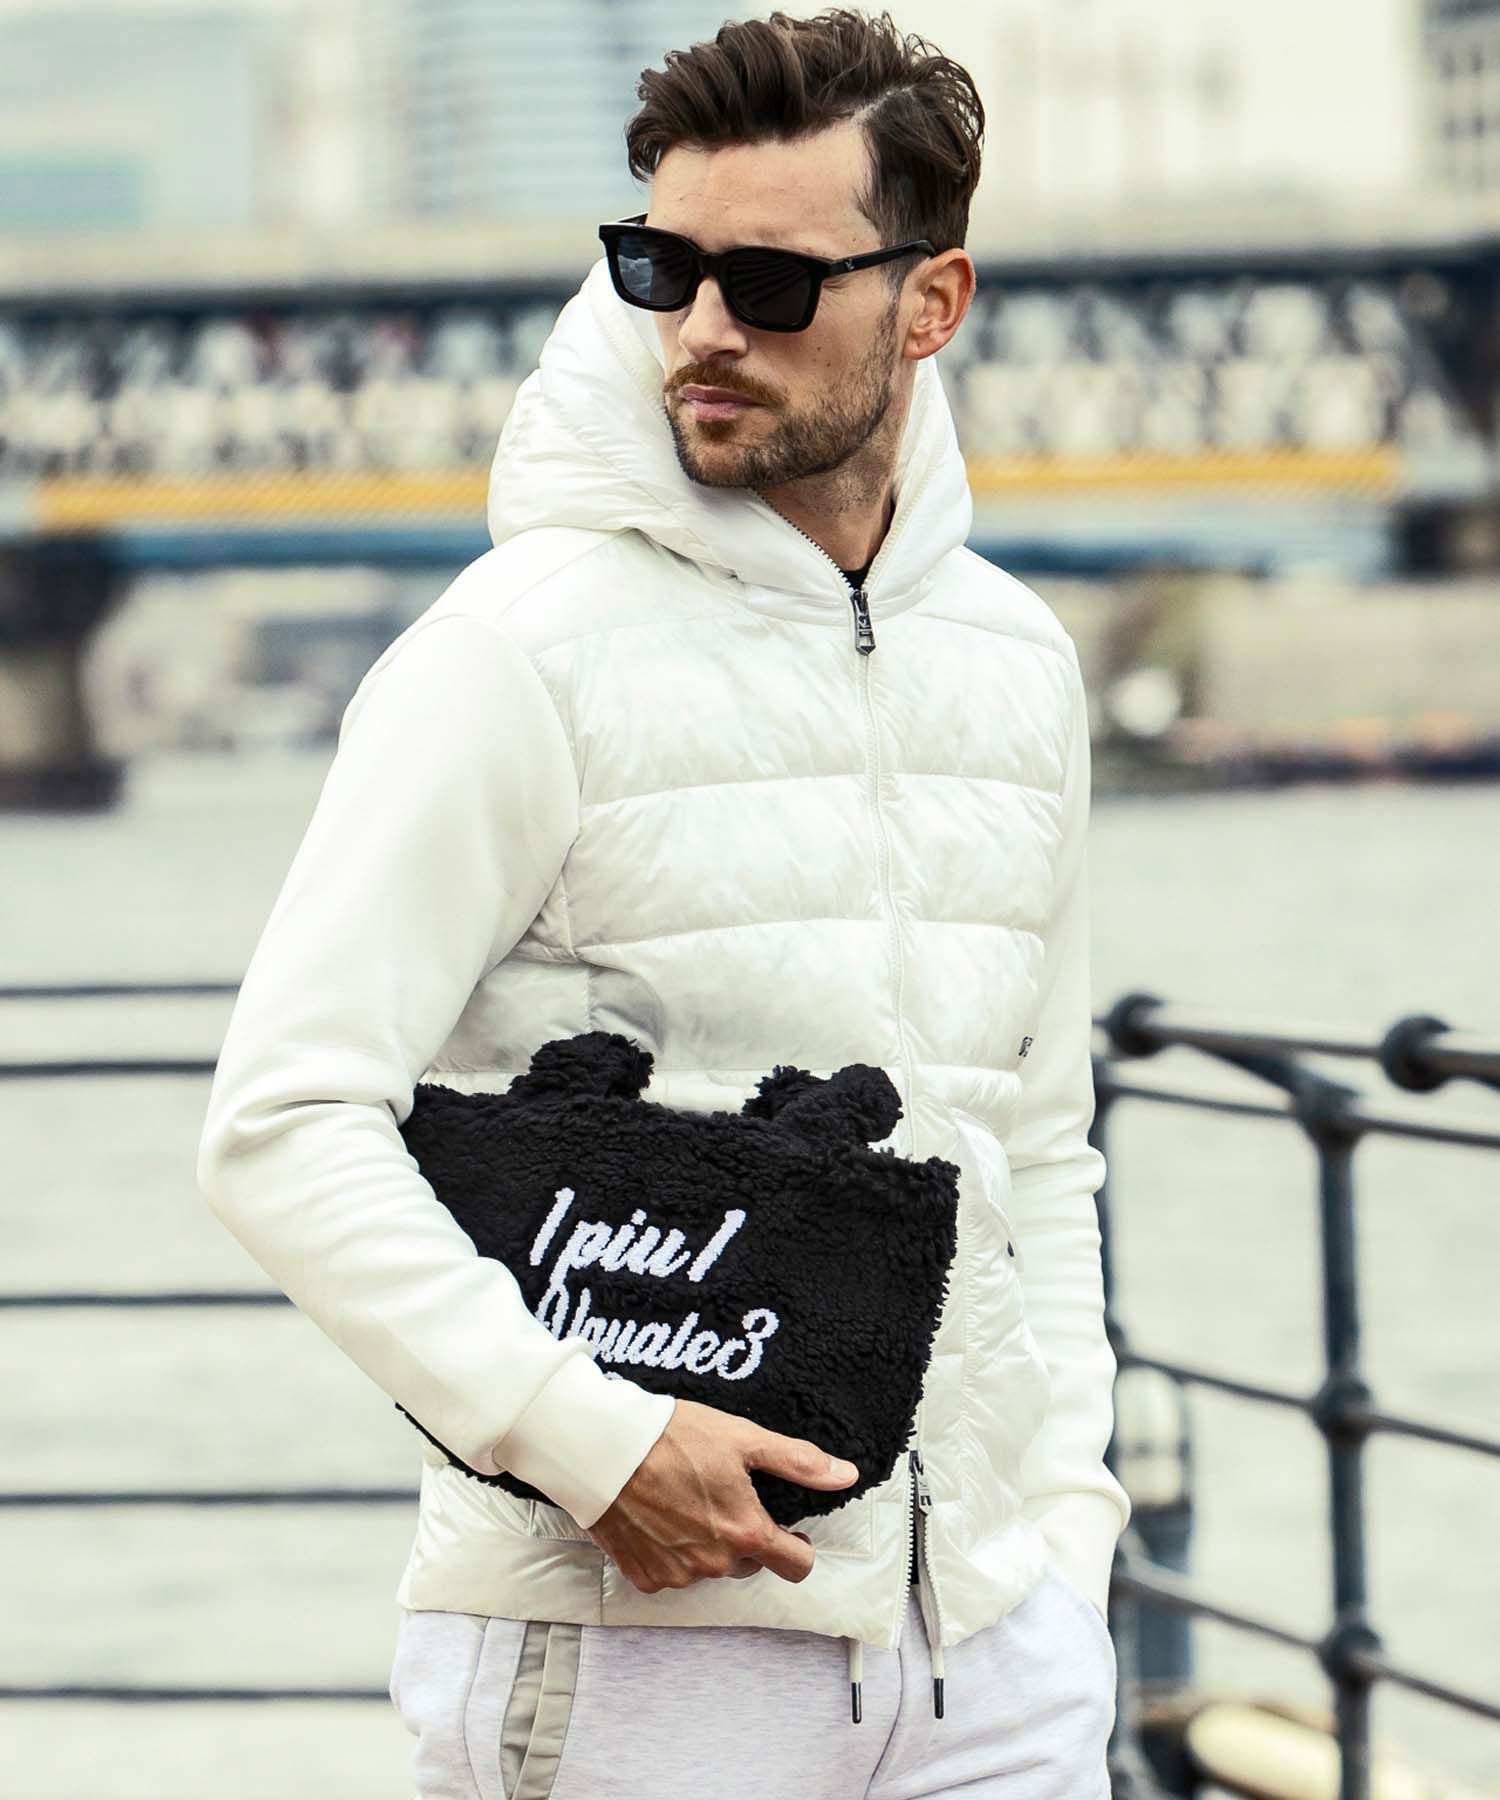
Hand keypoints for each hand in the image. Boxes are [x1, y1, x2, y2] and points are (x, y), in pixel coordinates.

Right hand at [586, 1398, 859, 1593]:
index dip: (798, 1547)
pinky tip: (661, 1517)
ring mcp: (677, 1574)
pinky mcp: (644, 1576)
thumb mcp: (743, 1439)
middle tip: (725, 1497)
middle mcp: (714, 1563)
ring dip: (708, 1543)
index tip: (788, 1530)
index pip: (797, 1566)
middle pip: (750, 1562)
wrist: (603, 1448)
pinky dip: (672, 1551)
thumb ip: (798, 1462)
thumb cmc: (672, 1437)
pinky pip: (673, 1572)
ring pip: (711, 1567)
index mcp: (746, 1533)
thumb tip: (846, 1475)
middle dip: (746, 1536)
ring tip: (688, 1500)